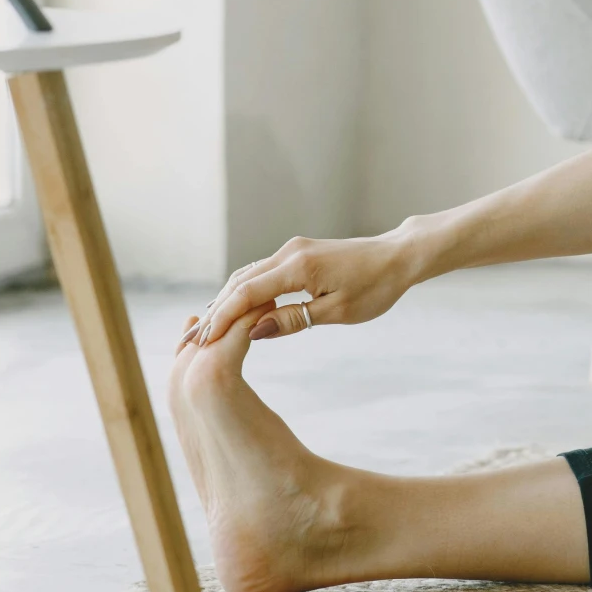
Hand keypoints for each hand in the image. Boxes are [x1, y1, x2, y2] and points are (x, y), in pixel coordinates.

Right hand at [181, 233, 418, 347]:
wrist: (398, 257)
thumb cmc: (376, 287)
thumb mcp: (337, 311)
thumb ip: (293, 320)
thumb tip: (255, 331)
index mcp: (298, 267)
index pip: (247, 293)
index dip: (222, 317)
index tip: (203, 341)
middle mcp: (289, 252)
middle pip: (240, 282)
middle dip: (216, 310)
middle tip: (194, 341)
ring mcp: (292, 250)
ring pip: (248, 276)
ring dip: (227, 301)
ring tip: (208, 329)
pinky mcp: (297, 253)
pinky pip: (262, 273)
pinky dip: (244, 292)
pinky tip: (236, 311)